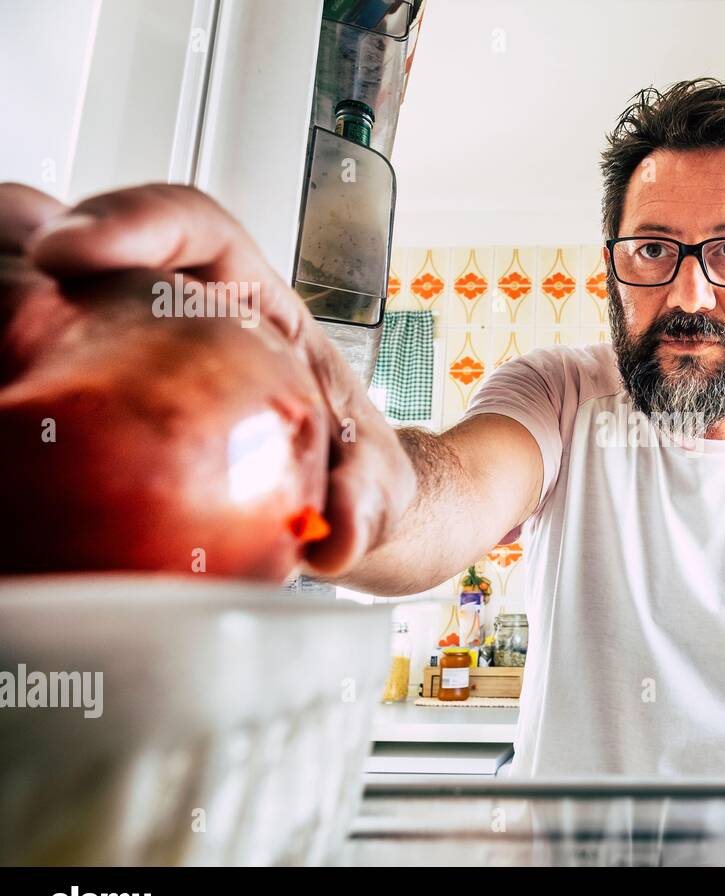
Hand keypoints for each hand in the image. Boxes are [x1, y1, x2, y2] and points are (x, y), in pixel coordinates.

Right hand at [3, 182, 415, 576]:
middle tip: (6, 278)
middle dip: (34, 238)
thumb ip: (368, 497)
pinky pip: (51, 359)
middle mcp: (187, 311)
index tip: (74, 252)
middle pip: (98, 242)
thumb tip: (338, 534)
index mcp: (256, 303)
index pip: (192, 226)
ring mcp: (136, 347)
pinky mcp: (108, 391)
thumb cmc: (356, 471)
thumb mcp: (377, 483)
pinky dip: (23, 363)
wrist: (342, 510)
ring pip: (56, 296)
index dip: (129, 221)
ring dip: (13, 300)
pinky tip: (10, 398)